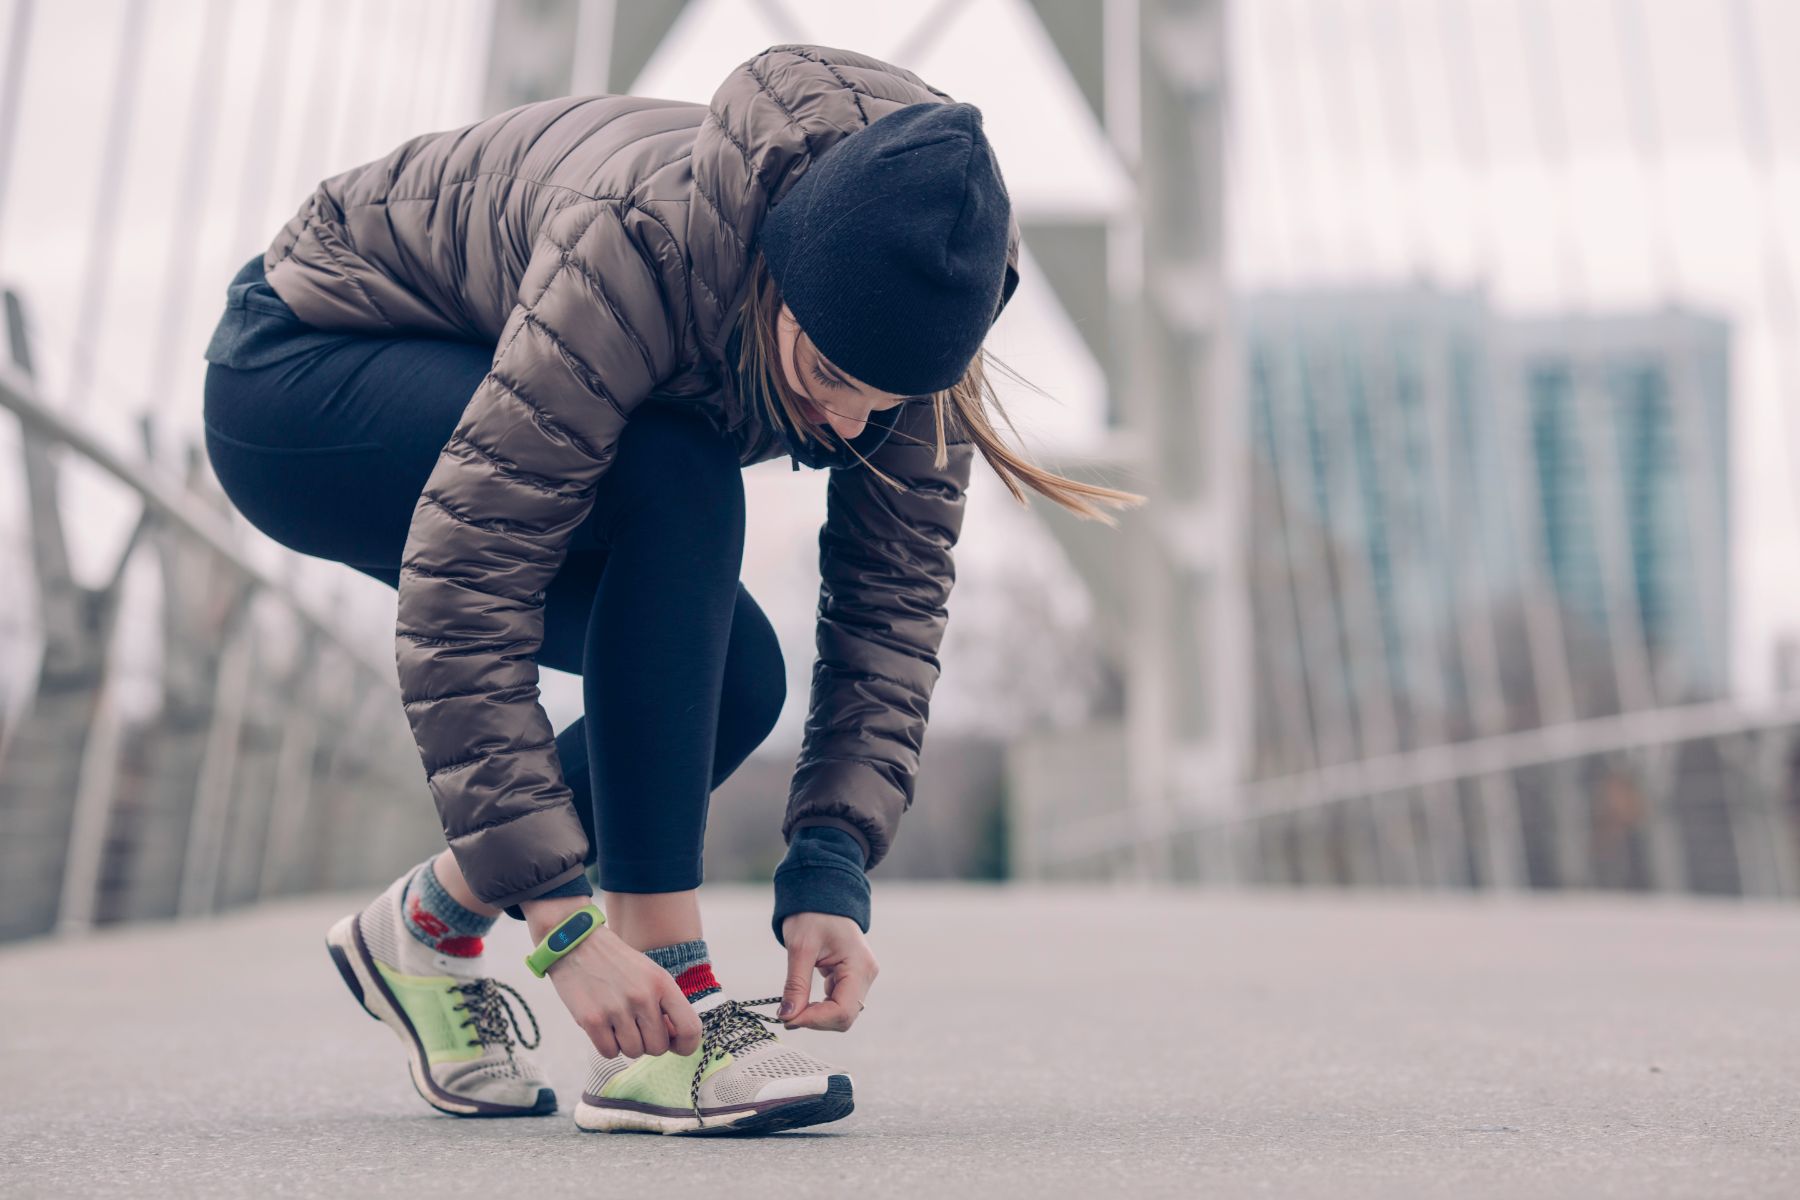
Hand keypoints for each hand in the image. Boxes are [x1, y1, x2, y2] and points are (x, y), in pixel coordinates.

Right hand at [522, 896, 701, 1058]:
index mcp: (662, 983)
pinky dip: (607, 1046)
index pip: (690, 1028)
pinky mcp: (592, 1020)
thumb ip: (666, 1004)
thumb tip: (674, 1039)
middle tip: (637, 1027)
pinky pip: (609, 1053)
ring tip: (618, 1022)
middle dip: (649, 1043)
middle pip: (658, 1047)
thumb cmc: (617, 963)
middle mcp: (643, 997)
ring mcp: (617, 1010)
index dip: (686, 1045)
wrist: (576, 944)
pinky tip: (603, 1026)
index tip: (676, 1045)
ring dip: (626, 1044)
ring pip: (634, 1052)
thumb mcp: (651, 974)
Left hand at [778, 911, 876, 1031]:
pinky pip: (838, 1004)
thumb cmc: (812, 914)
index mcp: (860, 966)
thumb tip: (787, 1016)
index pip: (842, 1010)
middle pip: (844, 1017)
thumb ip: (796, 984)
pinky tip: (803, 1001)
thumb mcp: (800, 947)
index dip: (815, 1020)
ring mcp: (860, 978)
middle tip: (786, 1015)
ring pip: (841, 1014)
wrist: (822, 893)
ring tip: (793, 1007)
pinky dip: (819, 1008)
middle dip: (815, 1020)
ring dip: (817, 1016)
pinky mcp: (851, 979)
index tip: (787, 1018)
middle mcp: (866, 975)